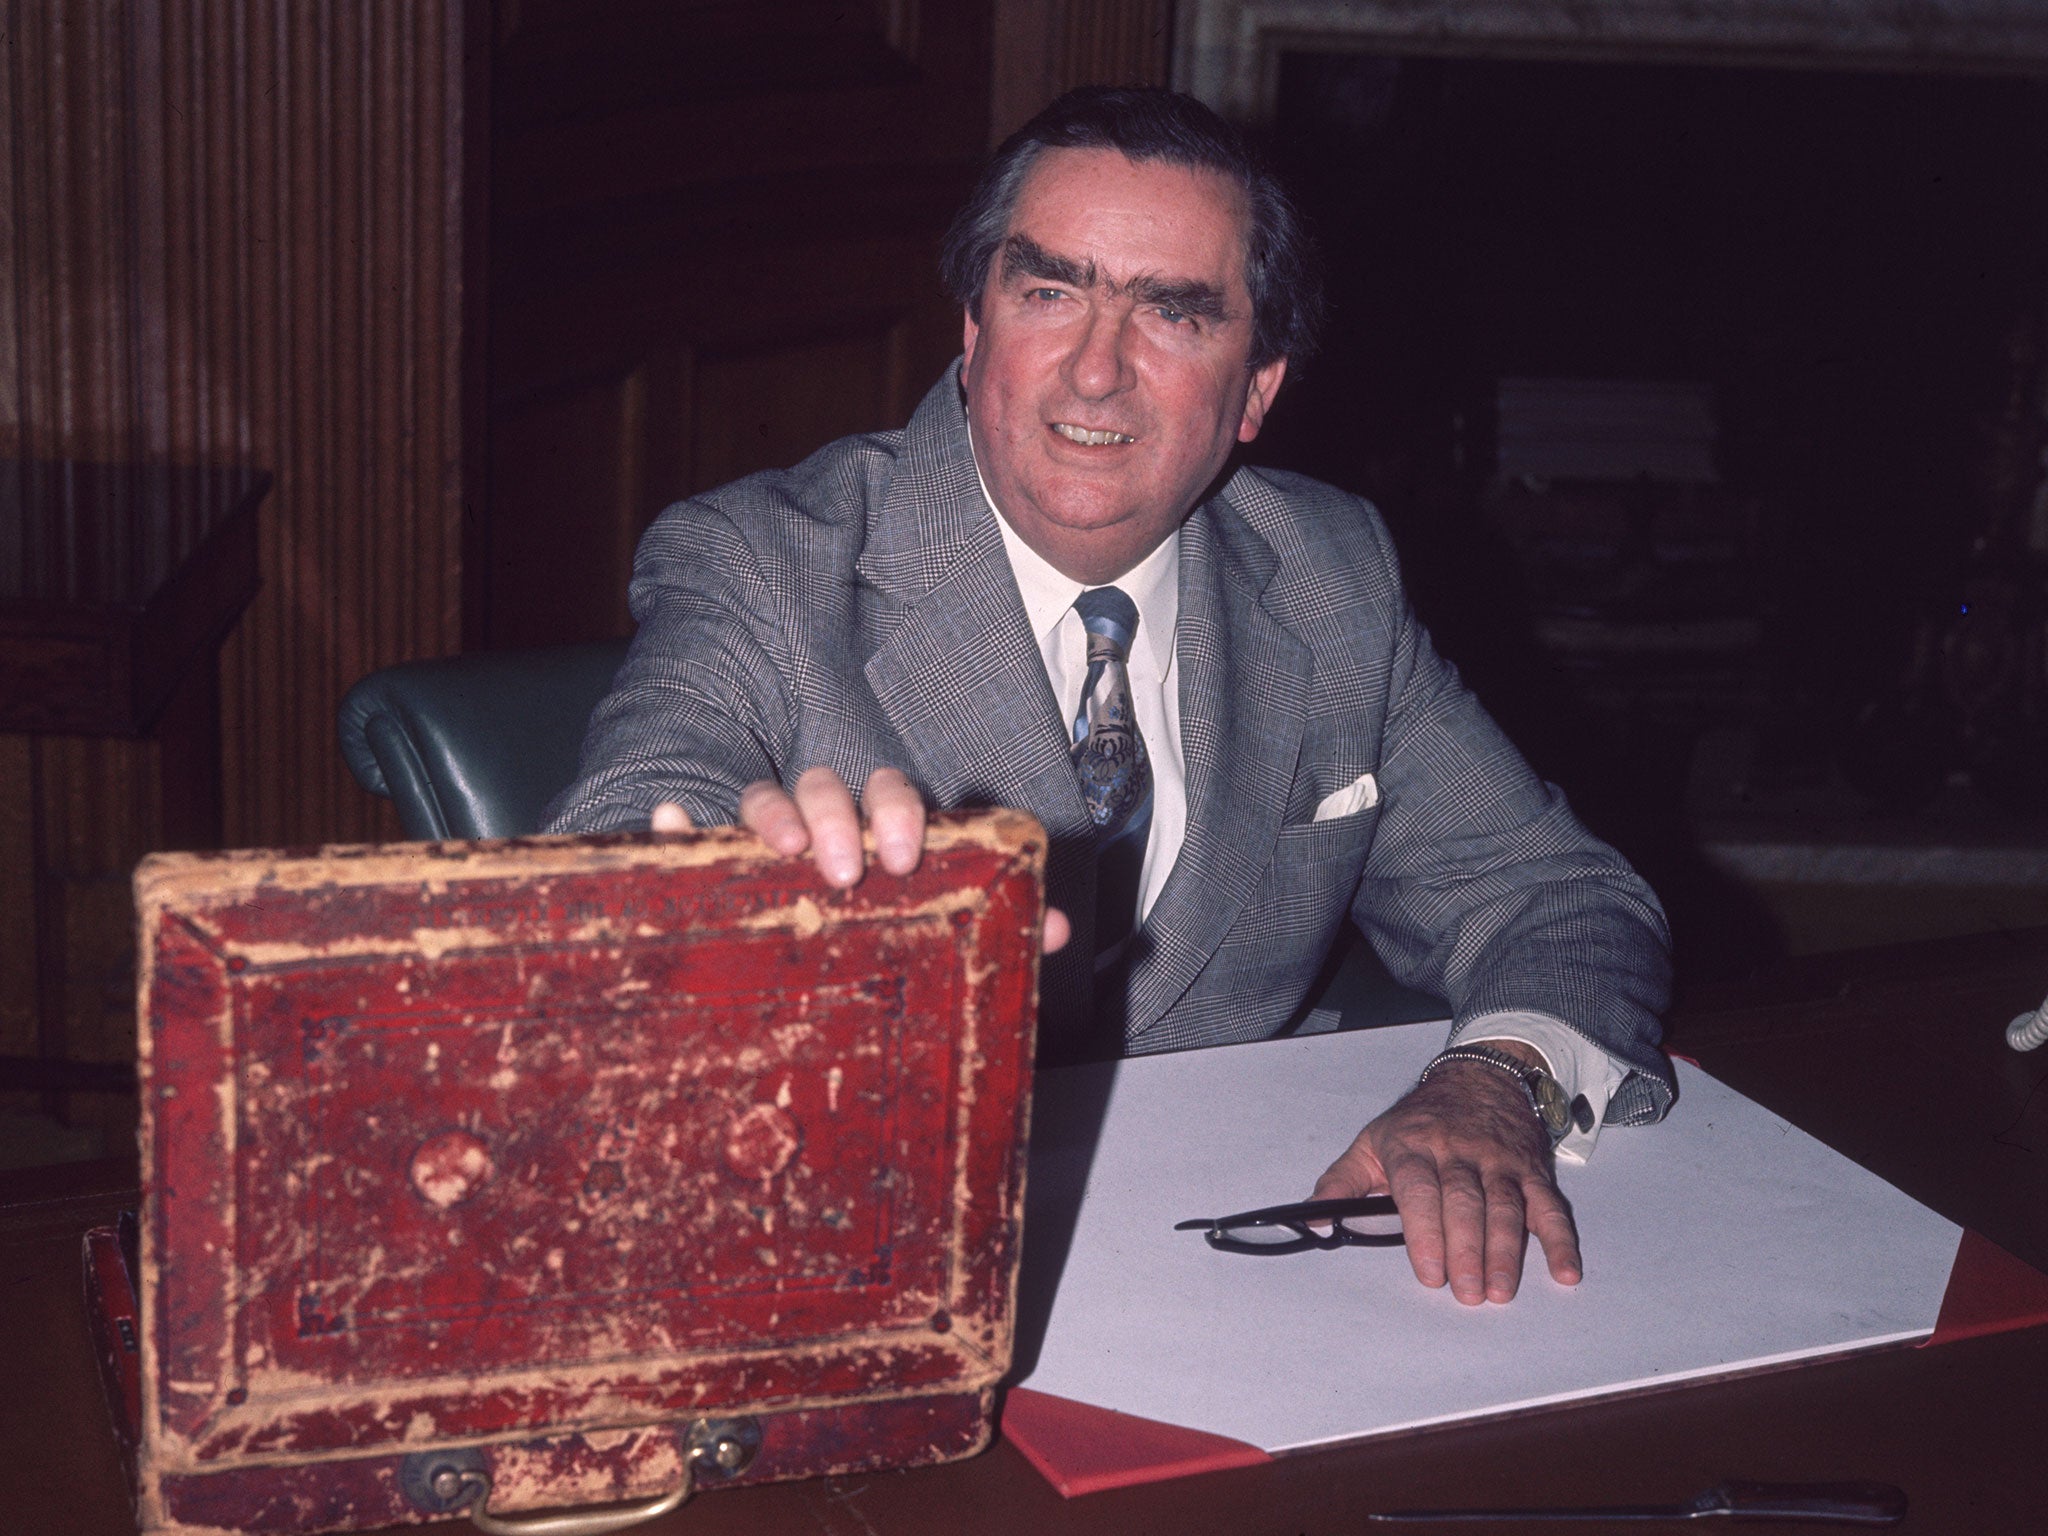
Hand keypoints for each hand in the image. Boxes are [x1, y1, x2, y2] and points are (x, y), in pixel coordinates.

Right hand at [651, 767, 1069, 952]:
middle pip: (826, 786)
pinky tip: (669, 824)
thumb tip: (1058, 929)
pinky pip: (689, 837)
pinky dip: (677, 826)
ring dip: (772, 815)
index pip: (889, 794)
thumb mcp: (942, 935)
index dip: (896, 812)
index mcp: (878, 829)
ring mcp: (764, 842)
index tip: (905, 856)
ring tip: (782, 852)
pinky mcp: (712, 867)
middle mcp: (822, 822)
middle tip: (848, 871)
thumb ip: (999, 925)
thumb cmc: (886, 943)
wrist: (820, 995)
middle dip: (837, 816)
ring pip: (763, 799)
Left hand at [1310, 1045, 1577, 1304]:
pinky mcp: (1531, 1171)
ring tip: (1500, 1290)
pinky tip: (1564, 1271)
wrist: (1480, 1077)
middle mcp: (1459, 1153)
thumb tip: (1312, 1219)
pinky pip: (1549, 1205)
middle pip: (1465, 1203)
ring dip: (1506, 1252)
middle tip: (1467, 1292)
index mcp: (1413, 1147)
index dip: (1424, 1231)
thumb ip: (1342, 1183)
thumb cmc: (1420, 1121)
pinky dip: (1560, 1240)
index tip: (1428, 1271)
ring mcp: (1499, 1162)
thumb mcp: (1372, 1141)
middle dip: (1467, 1249)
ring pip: (1506, 1206)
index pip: (1419, 1190)